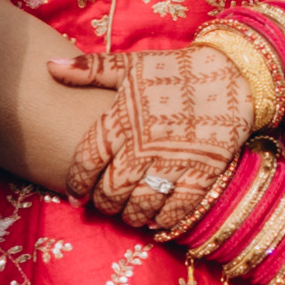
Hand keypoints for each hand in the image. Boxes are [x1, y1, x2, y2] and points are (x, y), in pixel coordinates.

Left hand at [56, 40, 252, 240]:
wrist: (235, 71)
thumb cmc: (177, 69)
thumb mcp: (132, 64)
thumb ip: (90, 69)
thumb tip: (49, 66)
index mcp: (124, 118)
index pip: (87, 160)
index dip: (77, 183)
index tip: (76, 194)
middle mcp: (146, 143)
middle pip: (113, 189)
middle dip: (104, 203)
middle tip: (105, 204)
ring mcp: (176, 159)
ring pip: (143, 202)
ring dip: (132, 215)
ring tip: (129, 214)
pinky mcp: (205, 169)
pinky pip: (180, 206)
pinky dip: (166, 219)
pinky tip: (158, 220)